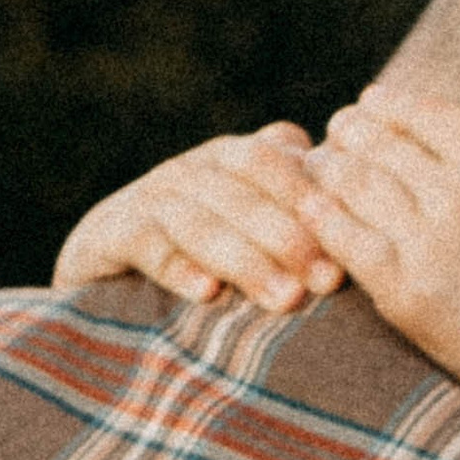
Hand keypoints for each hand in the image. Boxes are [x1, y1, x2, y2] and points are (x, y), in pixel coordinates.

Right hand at [52, 125, 342, 313]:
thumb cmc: (200, 254)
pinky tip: (209, 294)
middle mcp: (187, 172)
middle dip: (288, 237)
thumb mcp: (249, 223)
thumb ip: (296, 202)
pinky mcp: (108, 234)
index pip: (270, 161)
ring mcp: (146, 200)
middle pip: (241, 192)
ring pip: (200, 221)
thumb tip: (356, 197)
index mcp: (227, 159)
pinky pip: (146, 246)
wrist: (103, 270)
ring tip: (285, 299)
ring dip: (246, 260)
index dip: (307, 196)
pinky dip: (178, 268)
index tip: (346, 237)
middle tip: (326, 282)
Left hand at [293, 99, 459, 459]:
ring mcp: (426, 247)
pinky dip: (321, 217)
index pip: (431, 114)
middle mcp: (458, 201)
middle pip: (385, 144)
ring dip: (331, 165)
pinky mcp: (401, 292)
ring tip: (320, 161)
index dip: (395, 103)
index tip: (374, 102)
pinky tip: (308, 208)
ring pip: (357, 184)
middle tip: (338, 128)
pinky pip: (344, 239)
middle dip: (354, 128)